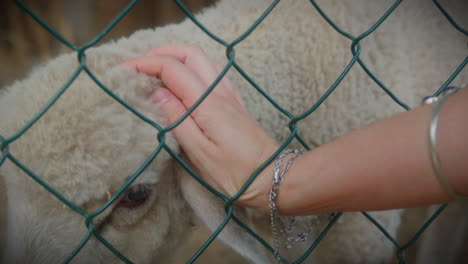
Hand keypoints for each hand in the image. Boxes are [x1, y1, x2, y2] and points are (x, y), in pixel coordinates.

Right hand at [123, 45, 277, 210]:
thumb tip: (157, 93)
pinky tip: (184, 83)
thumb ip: (177, 120)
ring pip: (202, 60)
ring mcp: (229, 95)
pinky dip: (192, 69)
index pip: (172, 68)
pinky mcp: (234, 103)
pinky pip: (212, 73)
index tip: (122, 71)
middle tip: (138, 67)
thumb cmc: (236, 173)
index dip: (144, 64)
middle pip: (190, 54)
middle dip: (161, 53)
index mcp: (207, 103)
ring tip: (155, 72)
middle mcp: (219, 92)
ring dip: (177, 58)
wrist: (272, 177)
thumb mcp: (200, 153)